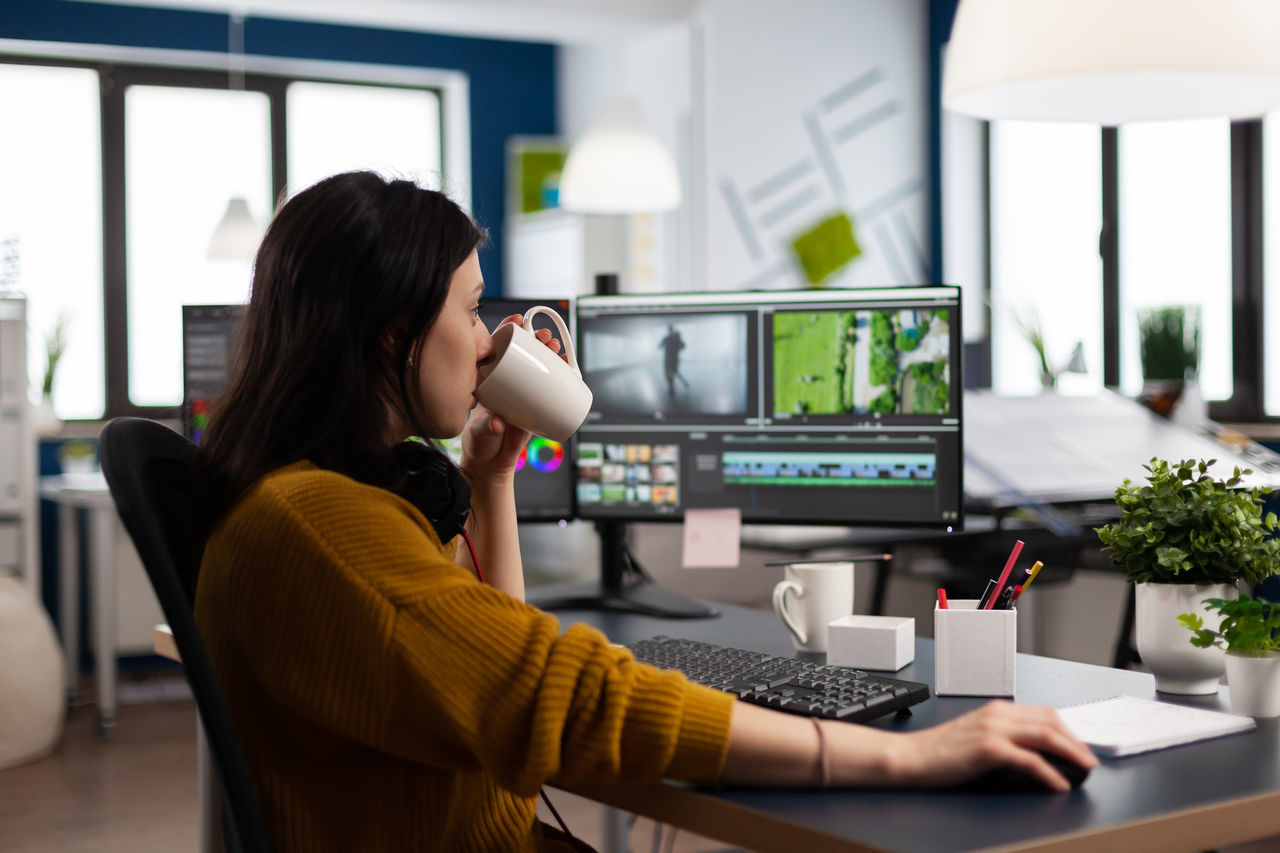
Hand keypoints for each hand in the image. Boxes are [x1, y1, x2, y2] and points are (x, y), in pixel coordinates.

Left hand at [460, 315, 564, 480]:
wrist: (491, 463)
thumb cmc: (478, 444)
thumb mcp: (478, 433)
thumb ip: (487, 428)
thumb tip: (499, 423)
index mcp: (487, 381)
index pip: (496, 349)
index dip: (506, 332)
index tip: (516, 322)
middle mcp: (506, 383)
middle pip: (522, 354)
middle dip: (534, 340)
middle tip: (544, 338)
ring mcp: (522, 394)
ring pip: (537, 367)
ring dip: (549, 354)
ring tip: (557, 348)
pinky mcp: (536, 406)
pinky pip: (549, 387)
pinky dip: (559, 376)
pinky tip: (568, 367)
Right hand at [886, 701, 1096, 790]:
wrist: (909, 757)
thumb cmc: (938, 752)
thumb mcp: (974, 737)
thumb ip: (1002, 738)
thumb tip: (1033, 755)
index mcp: (995, 710)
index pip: (1043, 714)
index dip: (1067, 730)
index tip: (1080, 746)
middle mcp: (997, 714)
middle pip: (1050, 722)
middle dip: (1076, 741)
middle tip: (1090, 760)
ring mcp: (993, 730)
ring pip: (1046, 736)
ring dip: (1071, 753)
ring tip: (1085, 769)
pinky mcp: (988, 749)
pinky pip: (1030, 760)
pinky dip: (1049, 773)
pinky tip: (1059, 783)